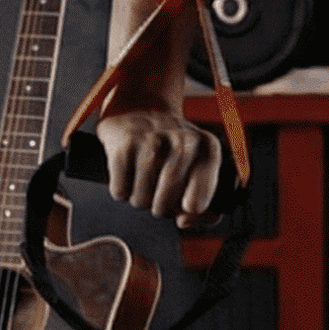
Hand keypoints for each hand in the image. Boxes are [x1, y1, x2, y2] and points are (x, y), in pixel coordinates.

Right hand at [97, 107, 228, 226]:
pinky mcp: (125, 144)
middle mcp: (184, 141)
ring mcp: (153, 140)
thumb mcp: (196, 165)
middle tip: (159, 194)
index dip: (190, 211)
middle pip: (167, 205)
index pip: (200, 199)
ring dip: (140, 199)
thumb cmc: (171, 146)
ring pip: (142, 200)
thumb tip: (189, 220)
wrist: (139, 109)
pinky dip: (121, 190)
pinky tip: (129, 175)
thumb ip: (204, 199)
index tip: (185, 208)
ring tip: (144, 182)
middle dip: (161, 208)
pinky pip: (120, 190)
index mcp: (208, 148)